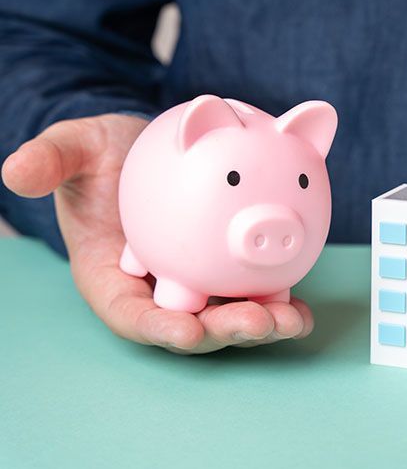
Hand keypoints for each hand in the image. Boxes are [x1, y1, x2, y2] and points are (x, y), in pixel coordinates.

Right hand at [1, 114, 312, 352]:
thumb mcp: (77, 149)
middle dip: (224, 332)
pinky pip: (255, 285)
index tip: (185, 333)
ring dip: (263, 323)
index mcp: (115, 278)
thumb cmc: (105, 156)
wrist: (149, 148)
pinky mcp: (227, 265)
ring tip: (293, 319)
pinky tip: (303, 299)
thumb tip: (14, 170)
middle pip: (191, 323)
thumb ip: (52, 160)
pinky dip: (279, 296)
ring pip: (229, 311)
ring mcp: (197, 280)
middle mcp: (159, 288)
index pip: (132, 314)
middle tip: (259, 323)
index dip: (158, 329)